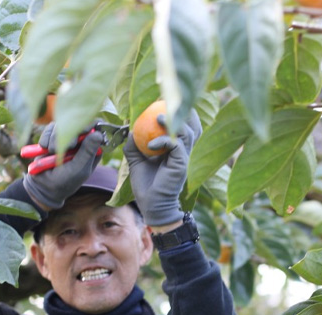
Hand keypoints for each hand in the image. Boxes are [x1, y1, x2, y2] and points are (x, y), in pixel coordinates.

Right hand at [23, 123, 103, 209]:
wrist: (43, 186)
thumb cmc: (65, 181)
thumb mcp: (79, 169)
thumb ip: (87, 152)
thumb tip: (98, 134)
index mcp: (93, 149)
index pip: (97, 129)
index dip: (90, 126)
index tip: (83, 131)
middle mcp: (81, 140)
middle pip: (79, 122)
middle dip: (70, 134)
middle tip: (67, 147)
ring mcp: (67, 137)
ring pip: (63, 124)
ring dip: (55, 138)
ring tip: (53, 152)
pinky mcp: (52, 135)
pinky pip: (50, 127)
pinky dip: (46, 138)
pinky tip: (45, 149)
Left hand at [123, 110, 201, 226]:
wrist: (152, 206)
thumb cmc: (146, 185)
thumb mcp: (136, 161)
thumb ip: (134, 146)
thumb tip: (129, 129)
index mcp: (176, 148)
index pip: (182, 124)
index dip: (176, 111)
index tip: (161, 101)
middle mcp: (184, 150)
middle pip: (192, 123)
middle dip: (182, 110)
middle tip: (165, 101)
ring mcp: (185, 157)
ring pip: (187, 131)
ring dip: (173, 122)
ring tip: (158, 116)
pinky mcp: (182, 164)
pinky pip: (176, 145)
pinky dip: (164, 141)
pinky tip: (151, 144)